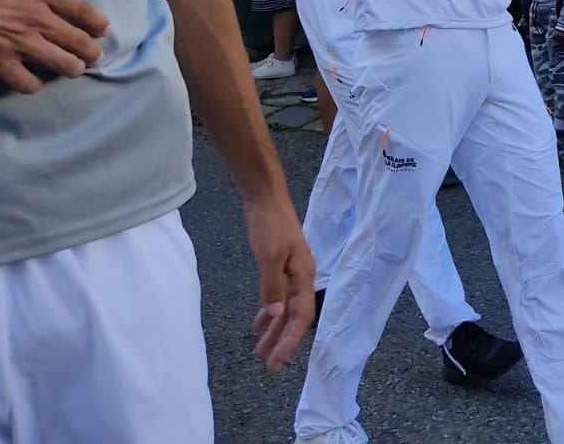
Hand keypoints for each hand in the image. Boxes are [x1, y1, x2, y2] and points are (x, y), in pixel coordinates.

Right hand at [0, 0, 108, 93]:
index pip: (81, 9)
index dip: (97, 22)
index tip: (104, 29)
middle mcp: (36, 19)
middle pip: (77, 40)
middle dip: (91, 51)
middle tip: (96, 57)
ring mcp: (19, 43)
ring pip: (61, 63)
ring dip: (72, 69)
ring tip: (74, 71)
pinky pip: (27, 82)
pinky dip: (34, 84)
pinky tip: (35, 82)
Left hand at [245, 194, 315, 371]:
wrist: (266, 198)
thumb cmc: (270, 225)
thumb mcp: (270, 256)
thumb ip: (273, 286)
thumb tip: (276, 316)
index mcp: (304, 276)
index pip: (301, 317)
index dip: (290, 341)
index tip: (277, 362)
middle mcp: (301, 277)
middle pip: (294, 317)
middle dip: (282, 341)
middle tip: (268, 365)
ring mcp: (291, 272)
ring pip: (284, 309)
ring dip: (274, 330)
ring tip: (259, 350)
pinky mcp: (280, 266)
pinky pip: (277, 297)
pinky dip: (269, 311)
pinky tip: (259, 322)